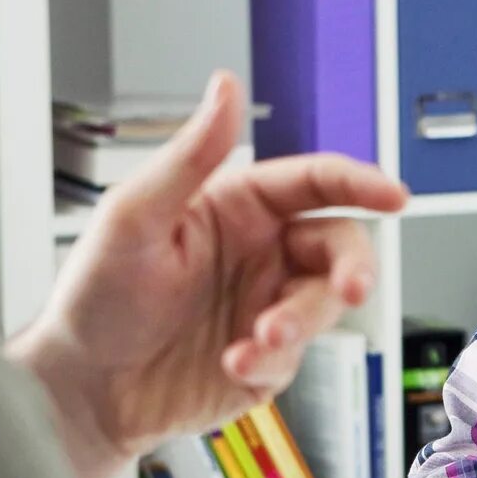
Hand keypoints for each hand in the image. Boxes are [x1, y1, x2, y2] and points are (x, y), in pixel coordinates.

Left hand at [12, 72, 407, 477]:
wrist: (82, 390)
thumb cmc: (95, 298)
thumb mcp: (136, 215)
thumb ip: (192, 154)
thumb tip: (226, 86)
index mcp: (237, 208)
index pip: (313, 182)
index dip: (360, 183)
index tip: (394, 195)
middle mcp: (260, 254)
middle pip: (339, 245)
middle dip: (353, 267)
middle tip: (352, 289)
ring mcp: (266, 307)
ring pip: (324, 305)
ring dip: (300, 322)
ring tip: (258, 340)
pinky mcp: (267, 362)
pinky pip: (297, 358)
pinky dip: (270, 362)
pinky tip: (230, 363)